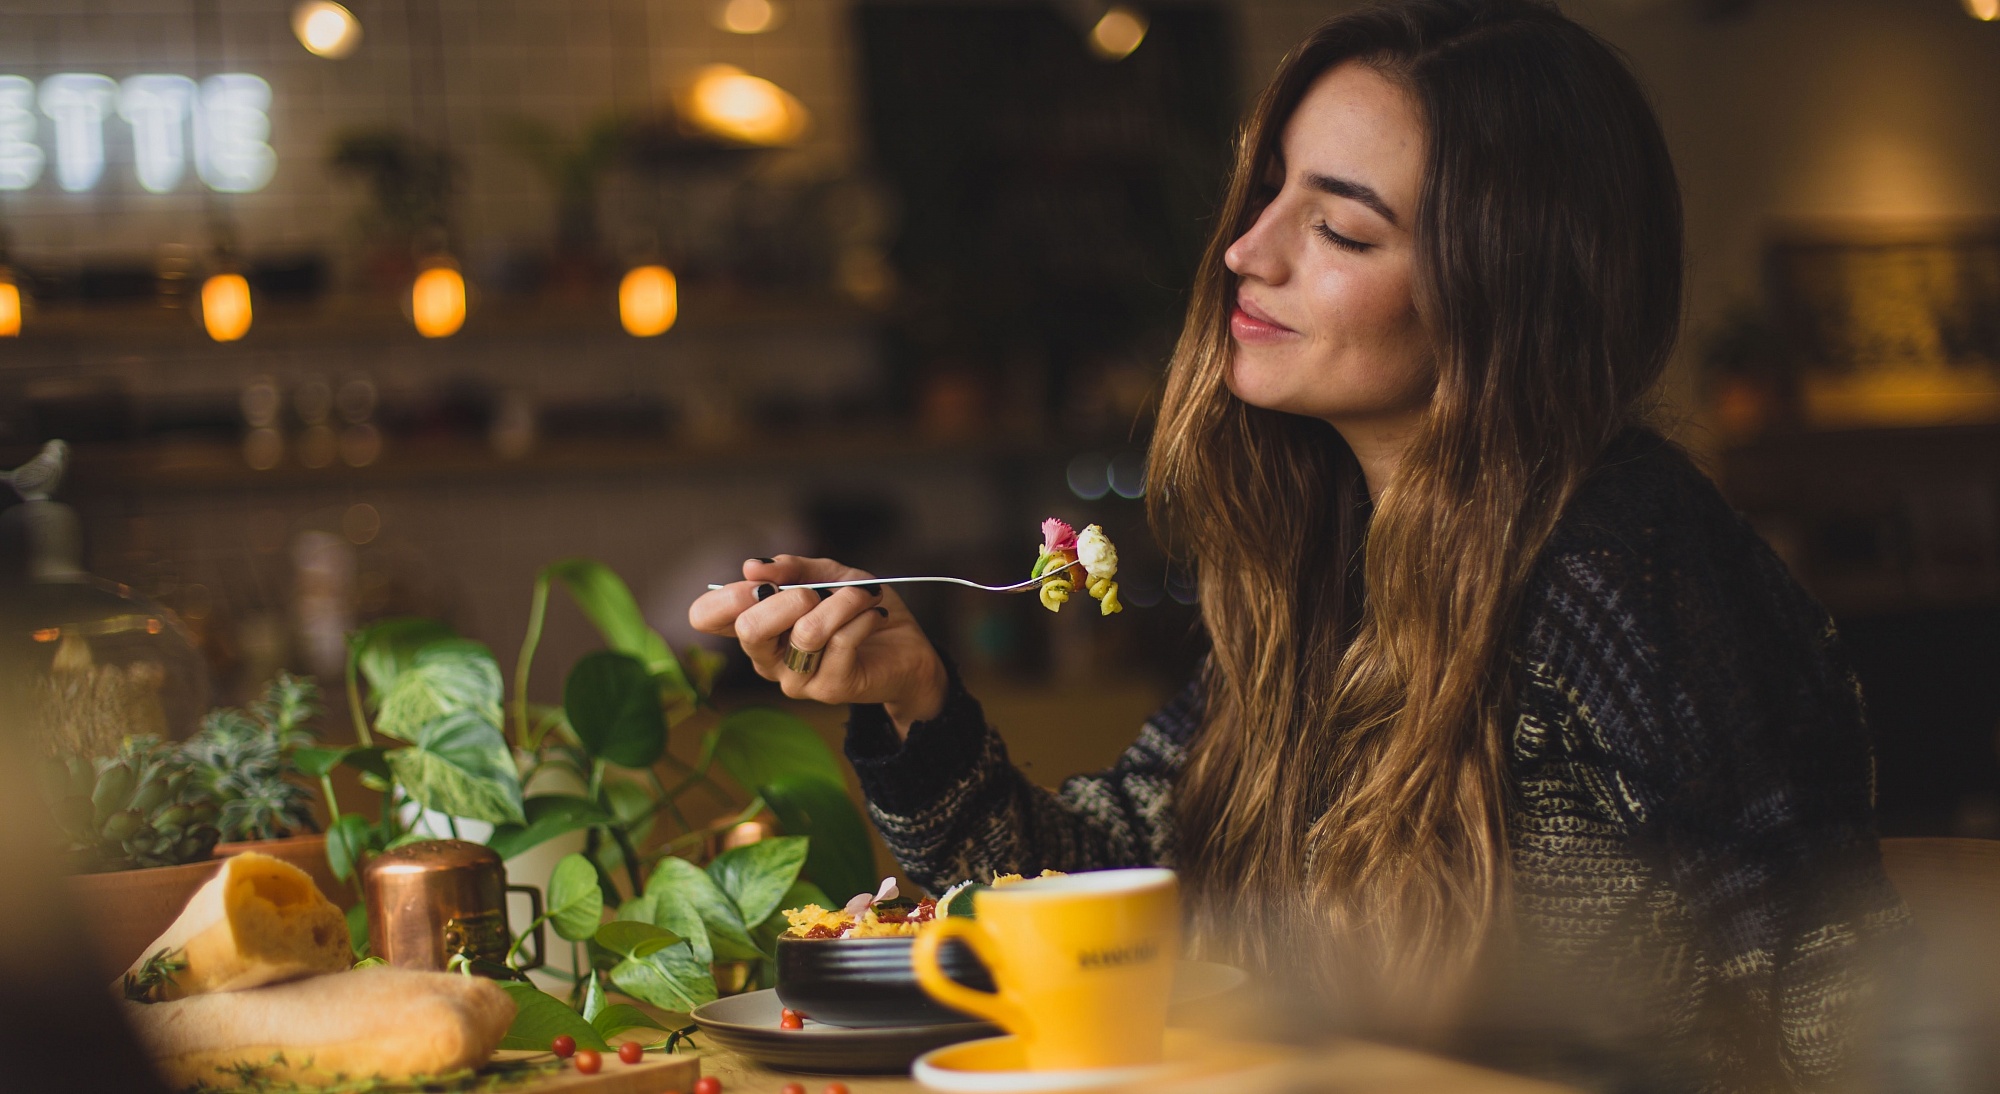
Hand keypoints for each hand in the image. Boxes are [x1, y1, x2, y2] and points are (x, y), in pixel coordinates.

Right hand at [687, 555, 947, 734]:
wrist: (907, 649)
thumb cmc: (859, 611)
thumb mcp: (828, 576)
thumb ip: (793, 568)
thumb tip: (753, 566)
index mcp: (756, 627)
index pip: (705, 617)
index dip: (726, 595)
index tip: (760, 581)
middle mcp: (767, 658)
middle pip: (749, 629)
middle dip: (788, 597)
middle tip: (816, 591)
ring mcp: (795, 679)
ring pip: (806, 632)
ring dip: (842, 602)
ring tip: (863, 595)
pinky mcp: (829, 689)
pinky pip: (842, 641)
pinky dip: (862, 616)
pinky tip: (874, 614)